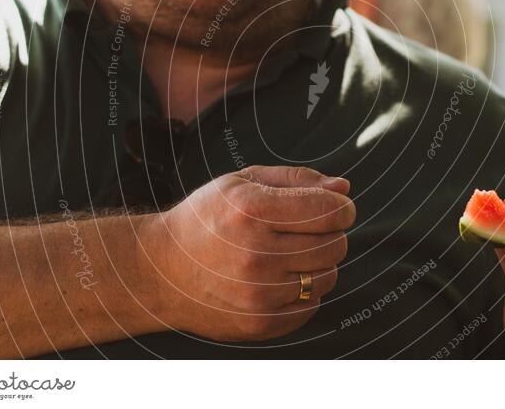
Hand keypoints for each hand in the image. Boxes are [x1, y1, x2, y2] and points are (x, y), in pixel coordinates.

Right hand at [139, 165, 354, 341]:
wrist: (160, 270)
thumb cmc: (207, 218)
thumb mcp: (243, 182)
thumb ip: (297, 180)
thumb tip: (344, 190)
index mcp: (251, 210)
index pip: (329, 211)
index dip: (342, 207)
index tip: (335, 208)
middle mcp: (255, 254)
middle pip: (335, 245)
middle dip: (331, 234)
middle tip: (307, 230)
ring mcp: (257, 294)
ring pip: (328, 277)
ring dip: (319, 263)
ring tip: (290, 254)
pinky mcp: (259, 324)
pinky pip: (311, 306)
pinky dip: (305, 292)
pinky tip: (280, 278)